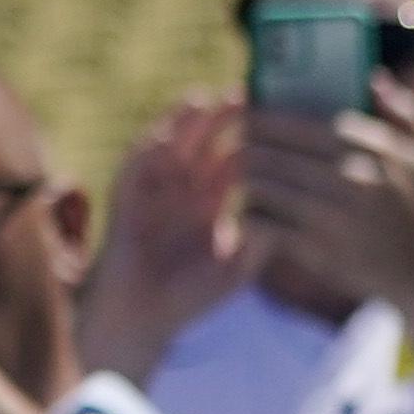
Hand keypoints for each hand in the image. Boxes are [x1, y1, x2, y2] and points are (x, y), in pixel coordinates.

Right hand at [78, 99, 257, 384]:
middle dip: (224, 118)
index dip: (254, 136)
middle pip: (205, 142)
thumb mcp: (236, 269)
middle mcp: (182, 190)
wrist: (139, 320)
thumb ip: (261, 244)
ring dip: (184, 123)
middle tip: (248, 93)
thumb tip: (289, 218)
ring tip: (205, 100)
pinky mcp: (125, 201)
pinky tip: (164, 134)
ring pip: (170, 145)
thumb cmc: (188, 299)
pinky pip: (134, 167)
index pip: (234, 159)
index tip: (279, 114)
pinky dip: (148, 149)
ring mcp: (152, 192)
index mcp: (209, 202)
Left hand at [235, 76, 413, 313]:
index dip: (265, 117)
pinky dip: (248, 215)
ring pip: (261, 185)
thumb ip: (404, 113)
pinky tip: (245, 212)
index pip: (300, 123)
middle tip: (228, 145)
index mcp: (372, 147)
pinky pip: (263, 223)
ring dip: (242, 180)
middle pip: (272, 152)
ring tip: (236, 176)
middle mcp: (350, 176)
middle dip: (243, 146)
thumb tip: (373, 78)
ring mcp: (331, 214)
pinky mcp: (315, 248)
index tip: (246, 113)